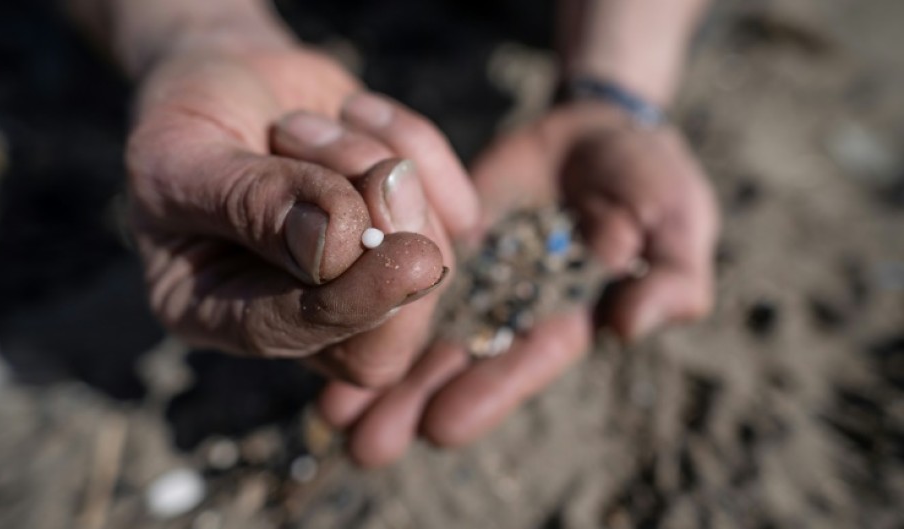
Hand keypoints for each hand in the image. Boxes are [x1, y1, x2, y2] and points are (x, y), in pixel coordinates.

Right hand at [127, 41, 478, 385]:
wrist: (233, 71)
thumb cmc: (191, 116)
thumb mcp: (186, 152)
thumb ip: (252, 201)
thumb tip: (333, 246)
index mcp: (219, 313)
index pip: (298, 337)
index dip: (354, 302)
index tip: (404, 255)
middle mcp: (298, 311)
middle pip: (386, 332)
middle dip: (397, 238)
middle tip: (380, 168)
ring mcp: (362, 277)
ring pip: (427, 260)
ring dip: (382, 167)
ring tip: (320, 122)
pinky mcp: (411, 232)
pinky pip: (458, 210)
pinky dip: (415, 143)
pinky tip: (356, 111)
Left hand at [317, 101, 718, 465]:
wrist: (592, 132)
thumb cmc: (646, 176)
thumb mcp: (674, 217)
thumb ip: (670, 274)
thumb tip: (630, 325)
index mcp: (566, 317)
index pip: (527, 361)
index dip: (487, 392)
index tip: (442, 427)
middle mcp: (508, 312)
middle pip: (459, 364)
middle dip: (413, 405)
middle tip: (366, 446)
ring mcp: (468, 280)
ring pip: (416, 330)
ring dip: (375, 372)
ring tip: (330, 412)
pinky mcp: (434, 242)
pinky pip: (396, 274)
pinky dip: (362, 303)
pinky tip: (320, 333)